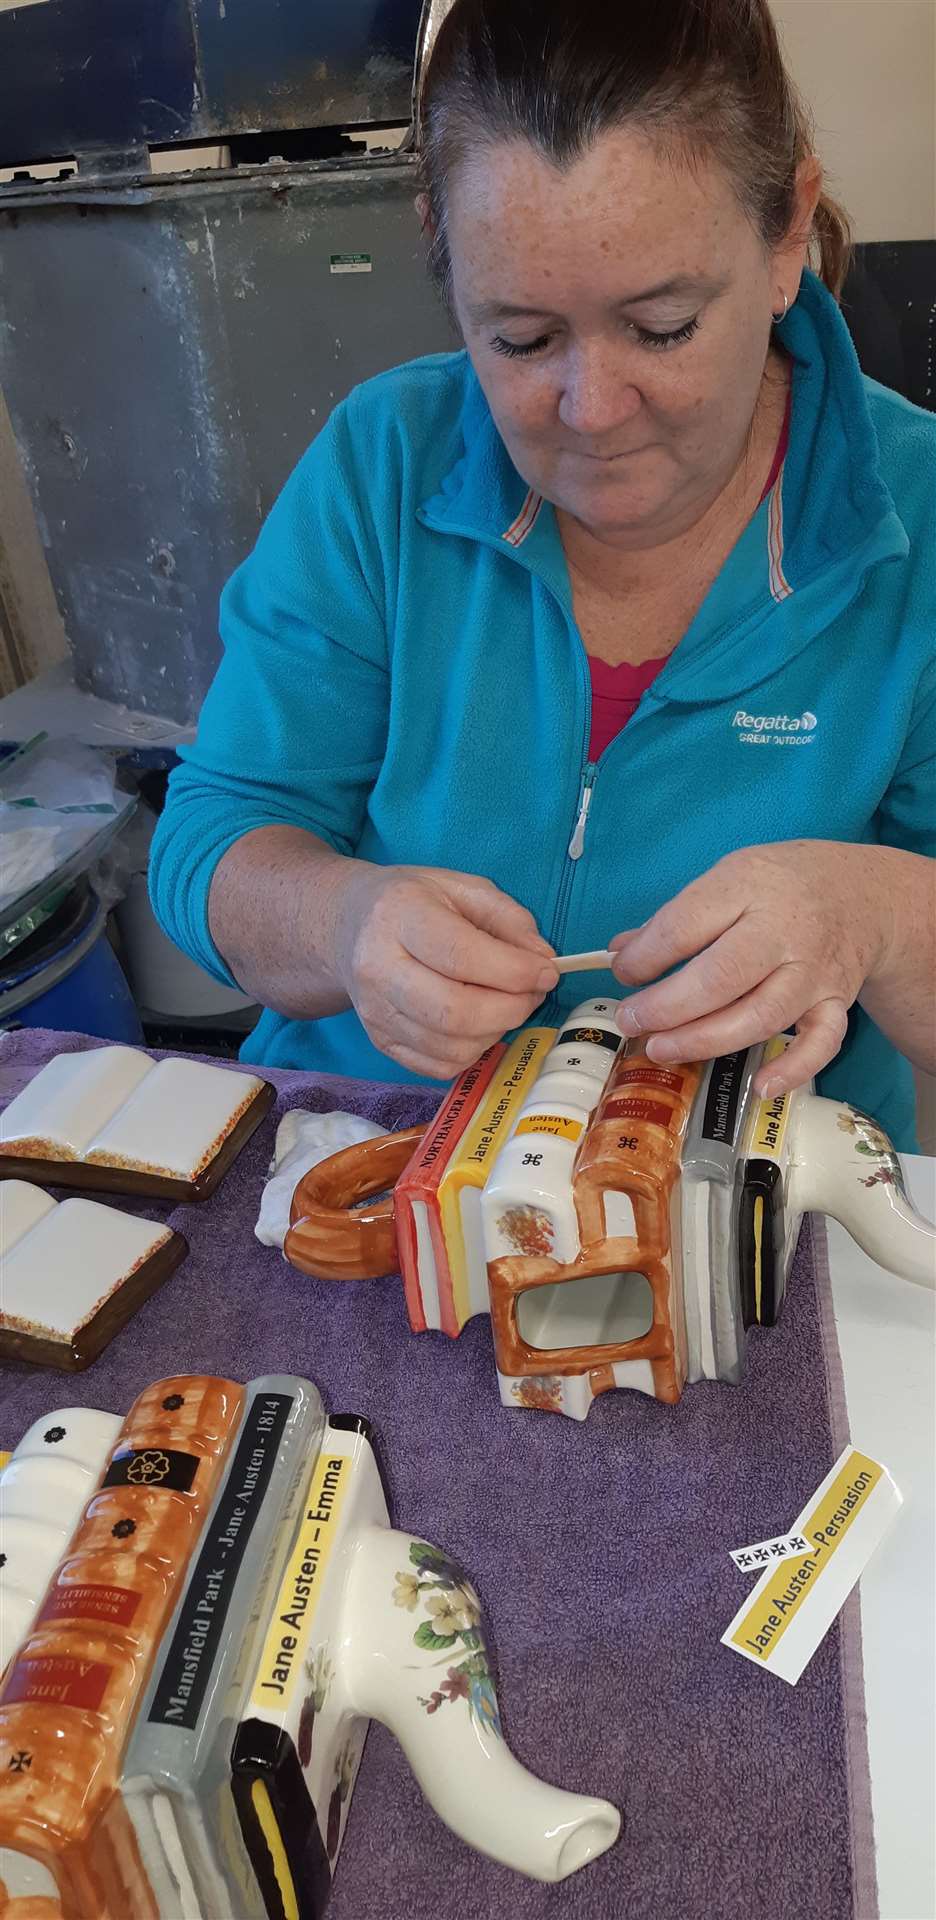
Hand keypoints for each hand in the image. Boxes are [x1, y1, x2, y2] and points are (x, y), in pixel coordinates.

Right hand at [333, 864, 557, 1078]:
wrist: (349, 925)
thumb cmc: (414, 902)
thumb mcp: (462, 887)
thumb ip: (509, 918)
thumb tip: (543, 960)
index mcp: (398, 916)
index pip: (462, 956)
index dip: (515, 971)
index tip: (547, 972)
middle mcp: (378, 967)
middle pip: (455, 1012)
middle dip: (511, 1009)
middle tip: (532, 993)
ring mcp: (374, 1011)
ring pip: (452, 1046)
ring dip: (496, 1031)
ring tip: (506, 1005)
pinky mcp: (380, 1041)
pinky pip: (440, 1066)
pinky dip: (474, 1051)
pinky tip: (479, 1023)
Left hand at [609, 841, 892, 1094]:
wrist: (861, 894)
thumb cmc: (780, 886)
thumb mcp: (727, 878)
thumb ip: (676, 918)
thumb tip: (620, 953)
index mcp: (747, 887)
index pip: (686, 926)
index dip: (645, 957)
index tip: (622, 973)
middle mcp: (784, 931)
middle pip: (721, 978)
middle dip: (667, 1007)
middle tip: (631, 1021)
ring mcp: (813, 971)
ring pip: (760, 1017)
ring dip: (706, 1040)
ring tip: (660, 1048)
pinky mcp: (837, 1002)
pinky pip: (821, 1043)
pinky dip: (793, 1068)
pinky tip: (759, 1085)